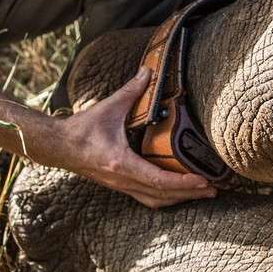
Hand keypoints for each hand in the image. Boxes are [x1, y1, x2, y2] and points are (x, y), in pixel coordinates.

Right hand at [42, 68, 218, 208]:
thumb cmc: (82, 129)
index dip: (184, 183)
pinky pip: (147, 198)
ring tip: (202, 193)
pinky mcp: (120, 185)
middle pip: (163, 195)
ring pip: (156, 201)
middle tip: (214, 189)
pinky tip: (178, 192)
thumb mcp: (108, 107)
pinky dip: (166, 197)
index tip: (204, 181)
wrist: (58, 147)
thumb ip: (131, 90)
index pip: (159, 180)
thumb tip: (148, 70)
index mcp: (121, 163)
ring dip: (180, 199)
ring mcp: (121, 186)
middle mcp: (123, 180)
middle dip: (190, 194)